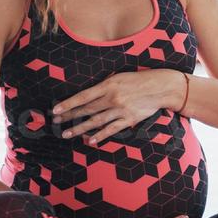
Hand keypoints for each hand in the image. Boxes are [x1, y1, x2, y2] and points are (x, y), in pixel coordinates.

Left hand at [52, 68, 182, 145]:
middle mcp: (112, 98)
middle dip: (70, 116)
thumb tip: (89, 95)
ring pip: (96, 121)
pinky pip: (112, 129)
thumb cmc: (140, 79)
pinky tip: (90, 141)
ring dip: (80, 128)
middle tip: (56, 123)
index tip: (55, 110)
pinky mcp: (129, 119)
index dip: (68, 104)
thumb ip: (105, 86)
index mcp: (108, 85)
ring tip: (67, 134)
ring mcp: (120, 110)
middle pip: (87, 109)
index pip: (83, 96)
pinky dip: (100, 135)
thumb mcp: (120, 77)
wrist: (161, 86)